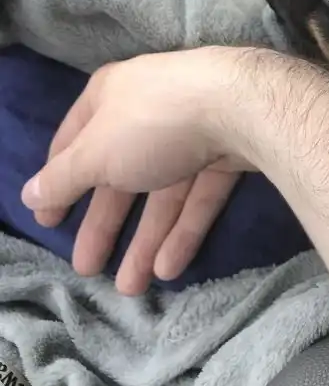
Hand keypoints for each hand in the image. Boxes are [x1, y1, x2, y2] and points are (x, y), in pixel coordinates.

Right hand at [21, 49, 253, 294]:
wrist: (241, 107)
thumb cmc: (152, 124)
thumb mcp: (95, 154)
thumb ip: (63, 179)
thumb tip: (30, 195)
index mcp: (110, 97)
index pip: (74, 141)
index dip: (58, 181)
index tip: (47, 221)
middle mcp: (149, 111)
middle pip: (119, 175)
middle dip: (104, 225)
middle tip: (87, 270)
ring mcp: (192, 133)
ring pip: (162, 192)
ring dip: (145, 240)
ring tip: (131, 289)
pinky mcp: (227, 154)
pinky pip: (197, 196)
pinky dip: (183, 231)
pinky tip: (168, 269)